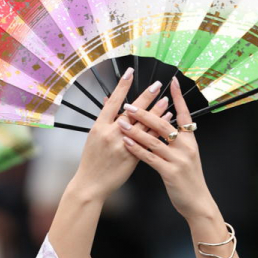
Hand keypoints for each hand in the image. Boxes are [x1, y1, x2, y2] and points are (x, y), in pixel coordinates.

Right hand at [71, 69, 171, 202]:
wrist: (91, 184)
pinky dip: (157, 130)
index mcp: (99, 126)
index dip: (122, 86)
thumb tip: (108, 101)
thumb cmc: (92, 161)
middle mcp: (111, 133)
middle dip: (145, 96)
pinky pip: (147, 141)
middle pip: (131, 111)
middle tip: (157, 85)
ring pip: (142, 125)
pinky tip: (166, 123)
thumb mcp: (93, 137)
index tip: (130, 72)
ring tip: (166, 100)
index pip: (112, 101)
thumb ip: (103, 120)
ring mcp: (122, 145)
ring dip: (155, 111)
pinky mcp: (131, 157)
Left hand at [118, 77, 213, 221]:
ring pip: (154, 140)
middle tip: (129, 104)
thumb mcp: (188, 157)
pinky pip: (150, 158)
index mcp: (191, 141)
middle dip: (145, 112)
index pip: (184, 114)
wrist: (198, 202)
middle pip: (164, 124)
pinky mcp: (170, 173)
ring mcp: (178, 160)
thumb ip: (178, 142)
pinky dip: (137, 149)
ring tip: (121, 121)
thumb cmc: (189, 180)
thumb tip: (165, 126)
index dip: (178, 98)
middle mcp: (186, 147)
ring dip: (136, 129)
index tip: (172, 82)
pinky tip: (126, 142)